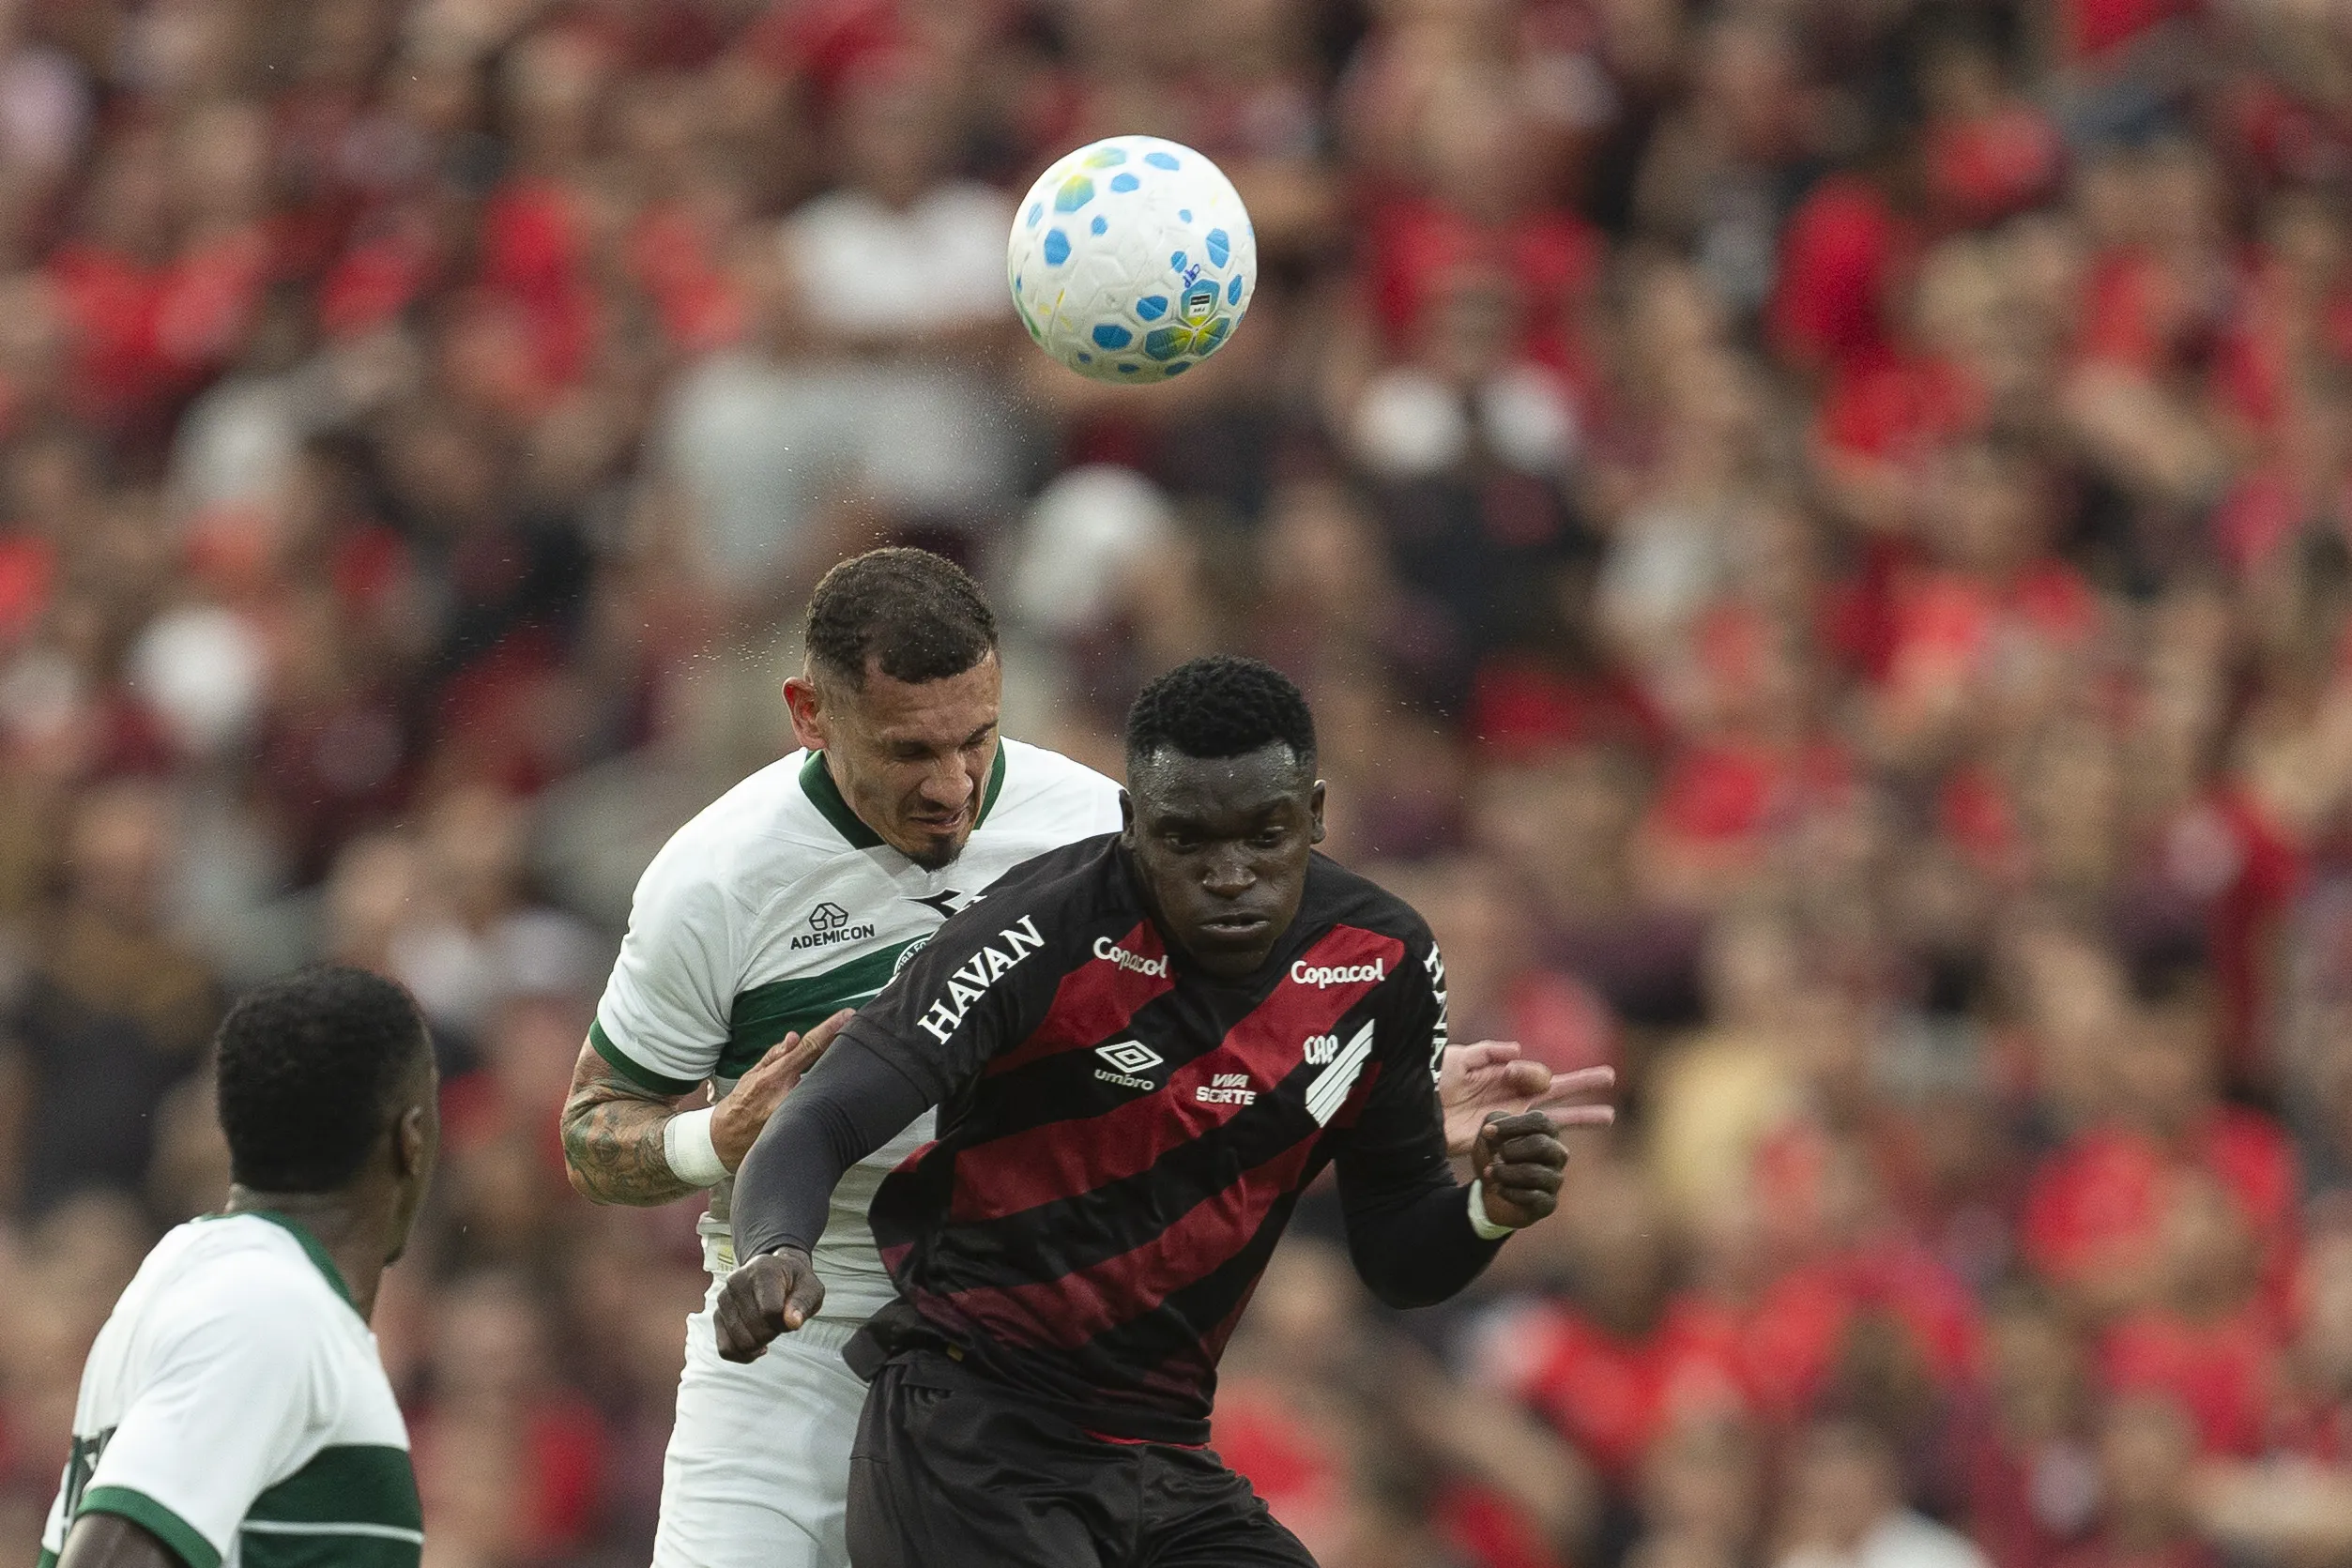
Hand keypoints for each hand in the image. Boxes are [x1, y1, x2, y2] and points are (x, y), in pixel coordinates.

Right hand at [710, 1009, 854, 1171]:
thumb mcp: (751, 1074)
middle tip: (852, 1041)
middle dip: (838, 1054)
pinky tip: (827, 1103)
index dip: (830, 1029)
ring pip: (826, 1089)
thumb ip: (776, 1055)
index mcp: (775, 1078)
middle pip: (826, 1068)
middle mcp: (788, 1096)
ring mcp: (796, 1116)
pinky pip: (822, 1109)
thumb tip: (795, 1037)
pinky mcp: (802, 1132)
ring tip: (832, 1080)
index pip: (808, 1047)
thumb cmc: (740, 1105)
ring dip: (832, 1080)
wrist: (726, 1143)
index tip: (848, 1015)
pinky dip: (827, 1101)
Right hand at [714, 1247, 825, 1361]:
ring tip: (767, 1327)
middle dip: (773, 1333)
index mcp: (762, 1270)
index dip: (785, 1321)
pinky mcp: (717, 1315)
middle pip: (756, 1330)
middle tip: (779, 1320)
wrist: (776, 1274)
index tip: (790, 1313)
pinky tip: (757, 1346)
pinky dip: (743, 1354)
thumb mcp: (811, 1288)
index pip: (770, 1311)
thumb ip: (804, 1303)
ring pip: (741, 1342)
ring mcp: (723, 1299)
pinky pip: (726, 1349)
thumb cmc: (795, 1283)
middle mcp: (737, 1281)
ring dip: (760, 1343)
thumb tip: (792, 1322)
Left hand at [1441, 1040, 1615, 1157]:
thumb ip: (1487, 1052)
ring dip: (1582, 1115)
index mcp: (1503, 1074)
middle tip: (1611, 1077)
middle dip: (1583, 1084)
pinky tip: (1569, 1147)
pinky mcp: (1504, 1141)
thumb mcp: (1457, 1059)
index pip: (1537, 1073)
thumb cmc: (1432, 1083)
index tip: (1512, 1074)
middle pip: (1556, 1089)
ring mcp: (1512, 1120)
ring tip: (1610, 1116)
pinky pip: (1534, 1141)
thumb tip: (1519, 1050)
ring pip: (1555, 1116)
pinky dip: (1553, 1142)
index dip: (1532, 1074)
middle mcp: (1513, 1097)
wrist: (1416, 1114)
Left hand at [1470, 1110, 1568, 1229]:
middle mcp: (1557, 1154)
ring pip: (1534, 1173)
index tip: (1487, 1132)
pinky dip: (1509, 1192)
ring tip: (1489, 1173)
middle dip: (1510, 1150)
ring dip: (1505, 1173)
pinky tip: (1498, 1189)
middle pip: (1541, 1145)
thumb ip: (1492, 1123)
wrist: (1493, 1194)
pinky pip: (1532, 1197)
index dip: (1512, 1125)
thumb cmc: (1496, 1158)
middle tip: (1496, 1156)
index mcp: (1546, 1132)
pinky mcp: (1549, 1203)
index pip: (1539, 1121)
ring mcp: (1555, 1179)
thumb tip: (1492, 1131)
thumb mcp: (1488, 1137)